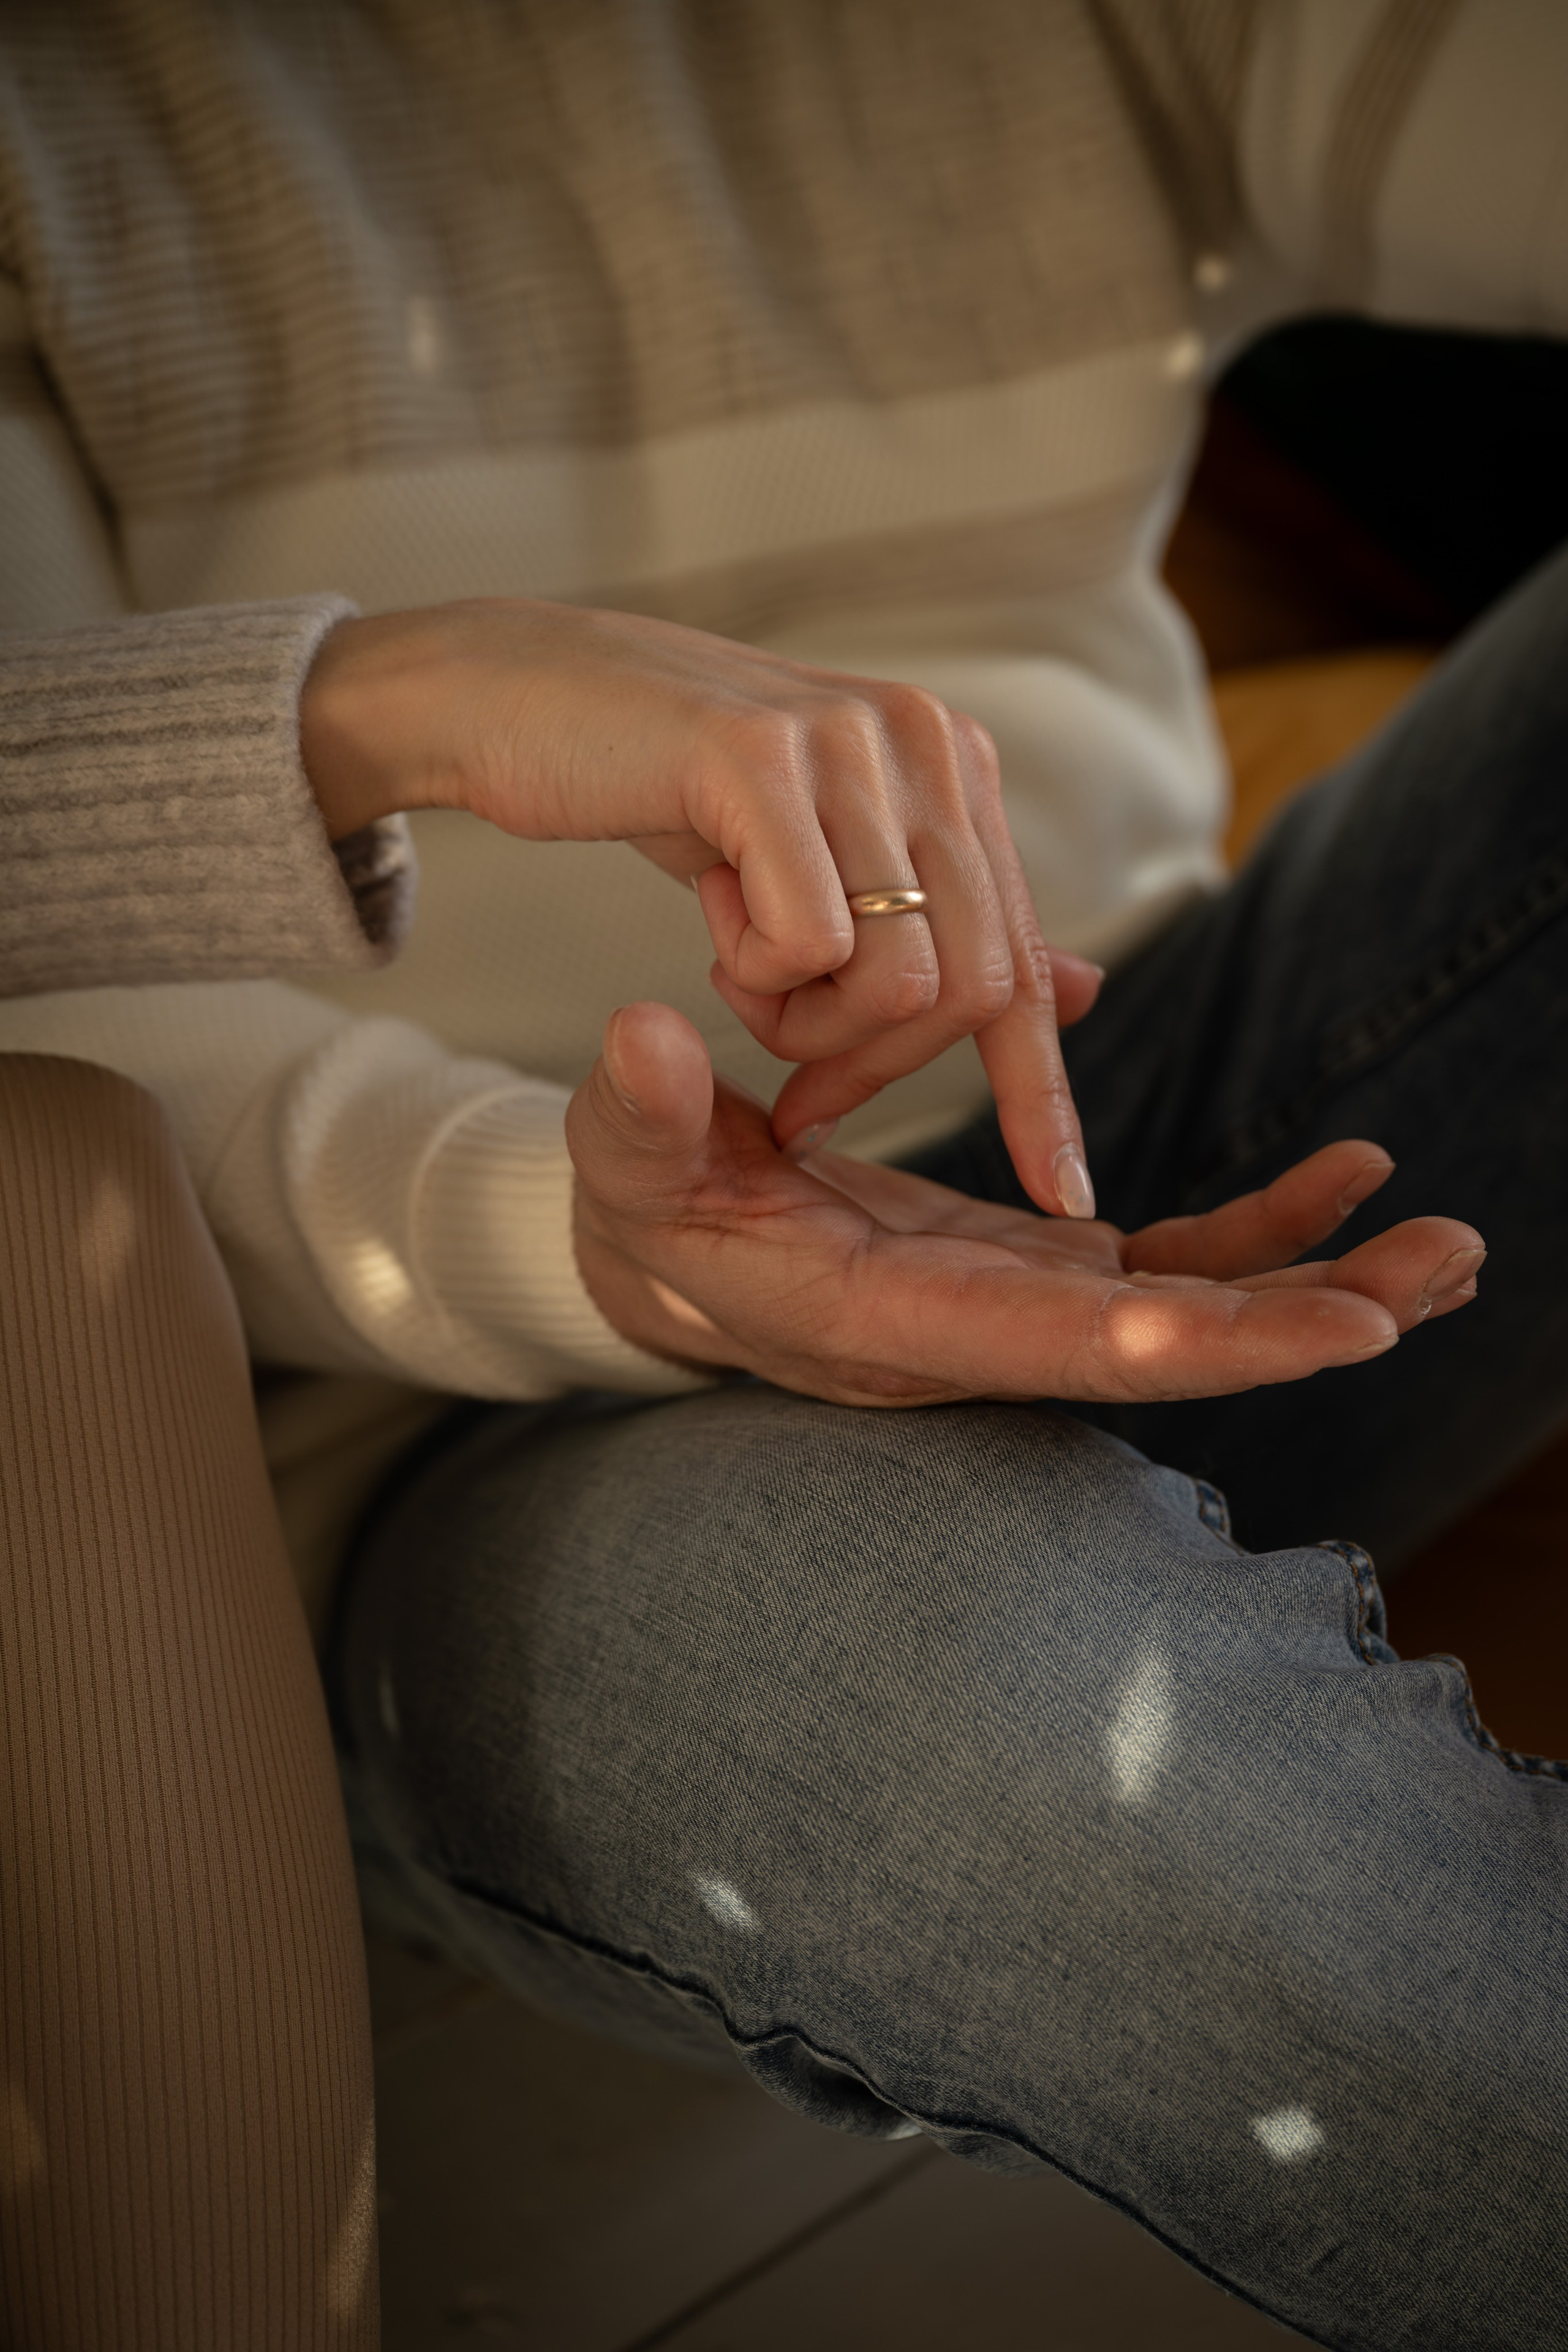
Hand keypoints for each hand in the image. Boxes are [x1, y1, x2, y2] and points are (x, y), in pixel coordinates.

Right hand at [301, 598, 1096, 1213]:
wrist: (519, 696)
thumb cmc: (669, 788)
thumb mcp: (824, 858)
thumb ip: (945, 921)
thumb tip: (1083, 988)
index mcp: (953, 768)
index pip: (1025, 959)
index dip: (1044, 1091)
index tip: (1065, 1197)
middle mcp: (924, 742)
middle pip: (971, 988)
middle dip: (878, 1069)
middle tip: (795, 1087)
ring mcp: (847, 742)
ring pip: (898, 979)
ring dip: (806, 1024)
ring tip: (739, 974)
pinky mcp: (758, 757)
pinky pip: (808, 940)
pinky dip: (755, 973)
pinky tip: (710, 918)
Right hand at [568, 1003, 1484, 1406]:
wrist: (668, 1248)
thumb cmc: (645, 1210)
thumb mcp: (627, 1162)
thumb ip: (639, 1114)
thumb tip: (644, 1035)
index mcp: (887, 1321)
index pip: (1058, 1345)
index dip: (1199, 1341)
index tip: (1336, 1330)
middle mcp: (975, 1334)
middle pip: (1162, 1349)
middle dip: (1305, 1322)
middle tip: (1444, 1273)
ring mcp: (1021, 1303)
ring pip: (1190, 1310)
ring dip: (1320, 1282)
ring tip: (1450, 1244)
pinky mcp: (1039, 1264)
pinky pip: (1171, 1261)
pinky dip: (1263, 1234)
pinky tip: (1344, 1183)